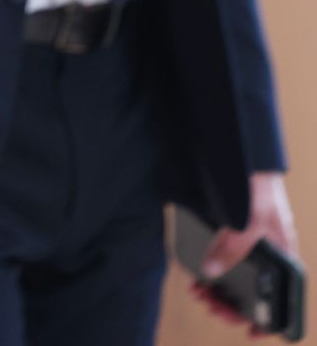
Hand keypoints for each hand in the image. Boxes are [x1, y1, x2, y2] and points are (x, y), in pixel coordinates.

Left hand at [193, 173, 299, 328]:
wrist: (246, 155)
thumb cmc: (259, 186)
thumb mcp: (247, 222)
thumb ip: (232, 248)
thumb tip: (212, 271)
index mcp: (283, 255)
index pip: (282, 296)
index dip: (268, 319)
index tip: (249, 332)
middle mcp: (269, 253)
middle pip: (253, 291)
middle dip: (230, 303)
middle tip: (210, 303)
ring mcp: (251, 244)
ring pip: (236, 277)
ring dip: (218, 289)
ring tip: (199, 291)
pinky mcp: (234, 234)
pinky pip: (224, 259)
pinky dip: (213, 270)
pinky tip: (201, 275)